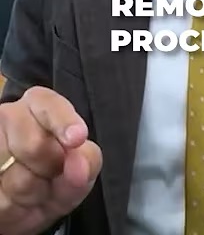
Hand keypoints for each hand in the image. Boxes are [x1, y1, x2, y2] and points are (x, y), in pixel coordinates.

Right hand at [0, 86, 101, 234]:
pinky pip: (1, 196)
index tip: (77, 138)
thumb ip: (87, 162)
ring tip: (35, 188)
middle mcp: (10, 115)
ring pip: (15, 176)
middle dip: (50, 169)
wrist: (20, 208)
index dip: (64, 122)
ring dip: (32, 192)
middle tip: (52, 174)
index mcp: (39, 104)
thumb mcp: (78, 170)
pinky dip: (14, 206)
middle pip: (35, 145)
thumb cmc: (54, 177)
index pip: (49, 105)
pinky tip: (16, 199)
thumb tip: (80, 166)